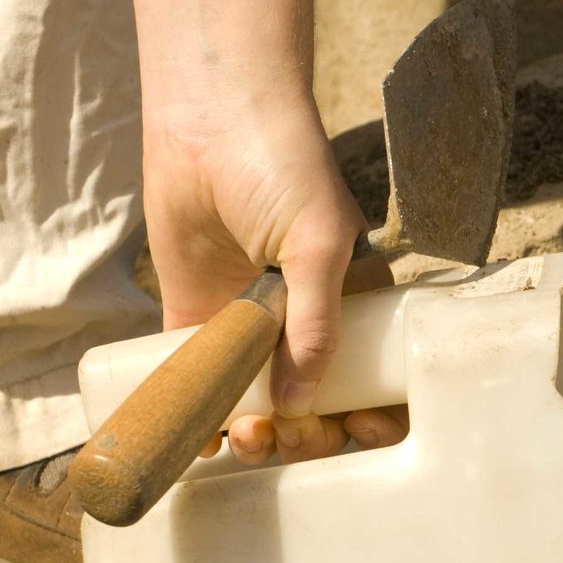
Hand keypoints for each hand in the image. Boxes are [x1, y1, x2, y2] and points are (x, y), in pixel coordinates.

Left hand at [142, 100, 407, 463]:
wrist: (209, 122)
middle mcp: (301, 321)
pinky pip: (199, 380)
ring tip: (247, 436)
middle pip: (313, 404)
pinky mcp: (194, 318)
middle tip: (291, 436)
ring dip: (258, 436)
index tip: (357, 430)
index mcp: (349, 303)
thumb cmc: (283, 167)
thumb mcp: (317, 243)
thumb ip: (314, 323)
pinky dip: (202, 416)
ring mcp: (248, 324)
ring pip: (258, 403)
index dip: (368, 414)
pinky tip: (206, 440)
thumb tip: (303, 404)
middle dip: (308, 435)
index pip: (369, 376)